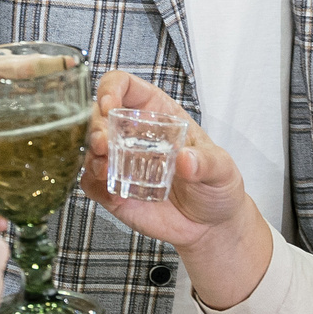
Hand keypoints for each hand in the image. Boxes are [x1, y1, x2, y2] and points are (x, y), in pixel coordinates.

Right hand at [78, 75, 255, 249]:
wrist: (211, 226)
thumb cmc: (217, 186)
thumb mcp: (222, 169)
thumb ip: (207, 163)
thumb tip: (186, 159)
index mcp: (156, 114)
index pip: (125, 87)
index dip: (111, 89)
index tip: (108, 105)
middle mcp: (133, 134)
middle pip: (98, 116)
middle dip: (94, 127)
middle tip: (102, 144)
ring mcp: (120, 162)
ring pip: (90, 150)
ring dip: (91, 157)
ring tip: (105, 170)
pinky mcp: (113, 190)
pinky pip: (91, 183)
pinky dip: (95, 186)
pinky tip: (115, 195)